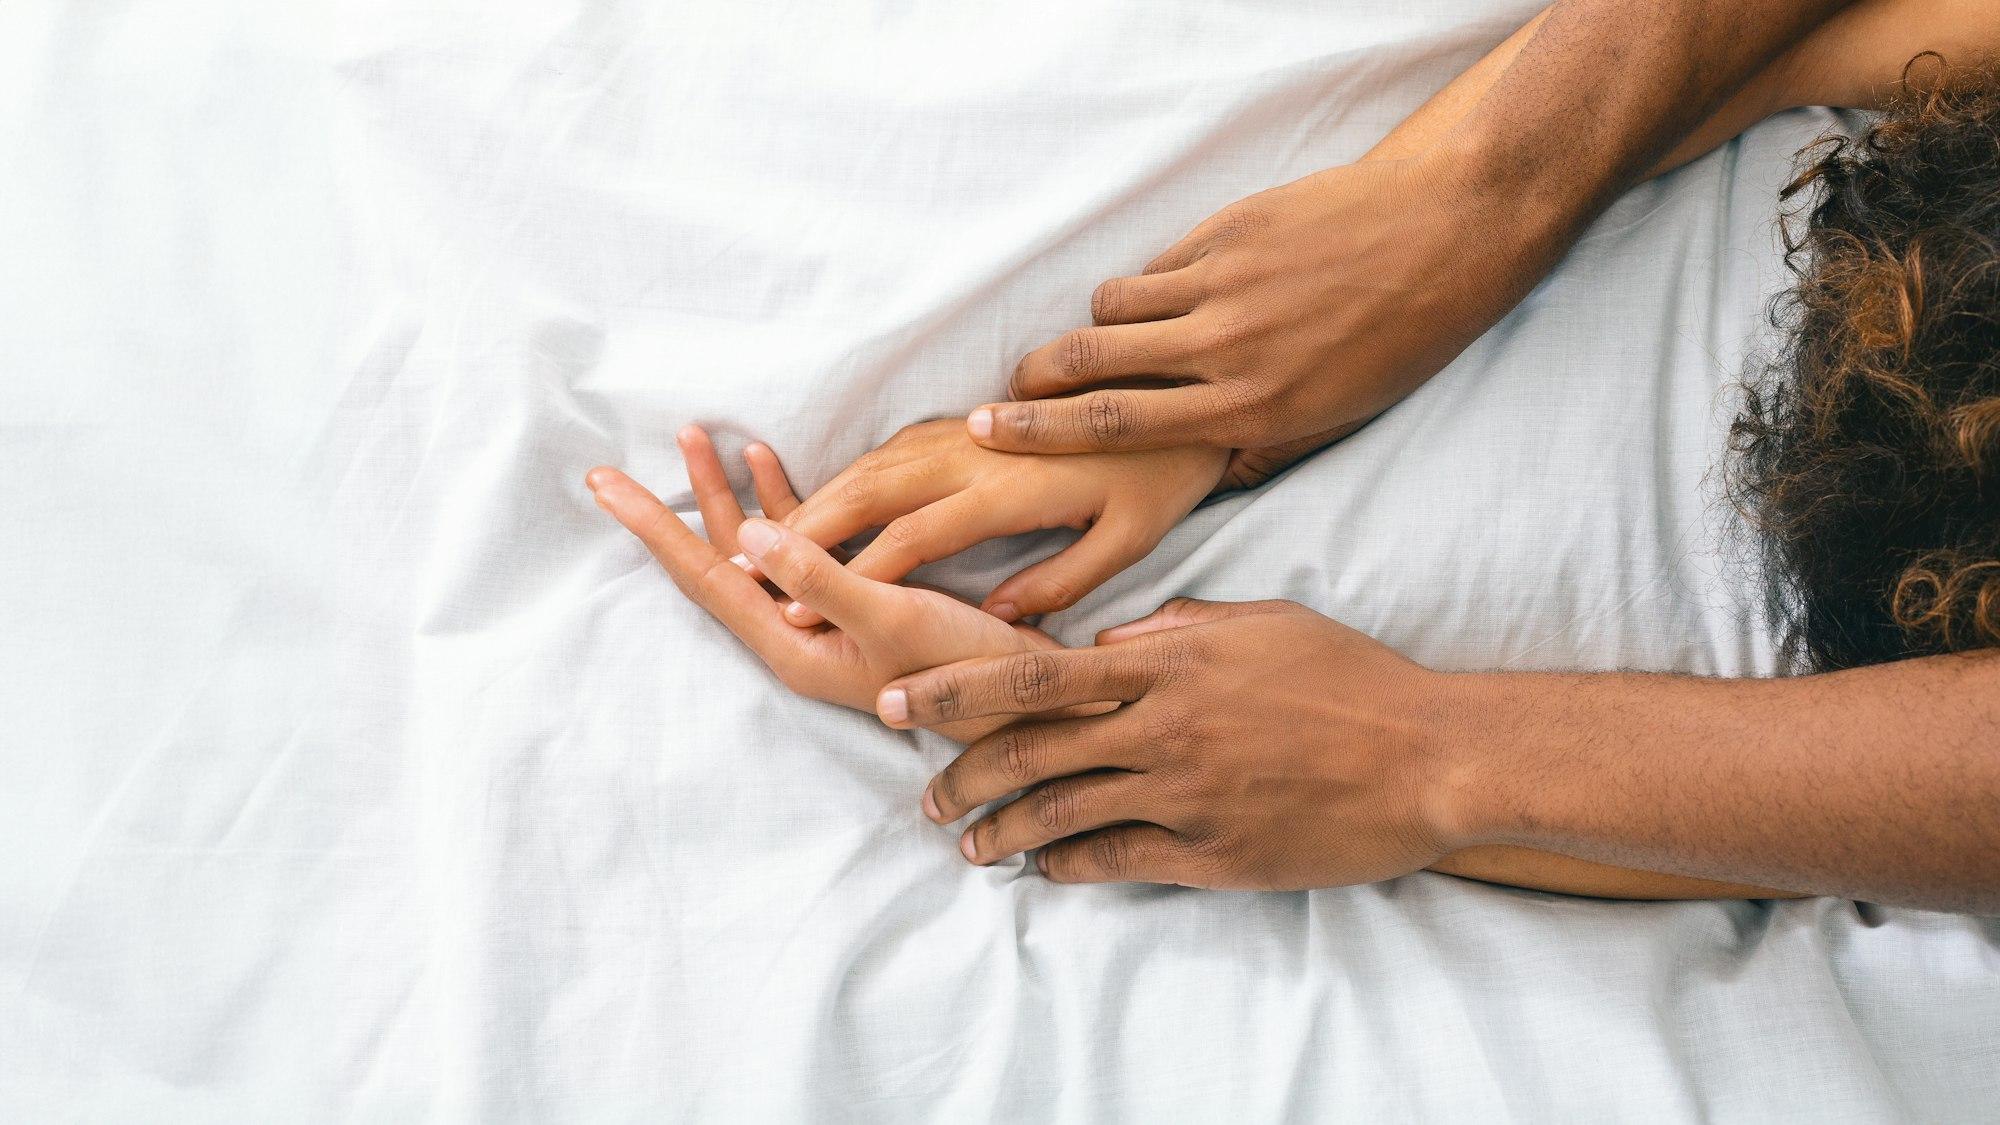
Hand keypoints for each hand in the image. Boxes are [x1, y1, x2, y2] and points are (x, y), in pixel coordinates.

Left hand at [586, 426, 1060, 742]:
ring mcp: (823, 622)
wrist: (1030, 705)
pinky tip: (766, 463)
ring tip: (692, 439)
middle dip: (673, 507)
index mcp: (790, 646)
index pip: (704, 579)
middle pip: (716, 562)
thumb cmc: (966, 671)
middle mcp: (795, 636)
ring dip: (724, 495)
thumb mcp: (891, 618)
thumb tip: (750, 533)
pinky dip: (780, 502)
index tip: (603, 488)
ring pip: (754, 550)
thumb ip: (820, 577)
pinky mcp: (857, 604)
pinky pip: (799, 546)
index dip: (652, 528)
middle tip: (613, 469)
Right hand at [776, 419, 1226, 624]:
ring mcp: (971, 431)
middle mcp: (980, 452)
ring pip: (876, 462)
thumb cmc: (1161, 479)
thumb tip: (998, 620)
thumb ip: (1060, 582)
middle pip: (873, 489)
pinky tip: (820, 498)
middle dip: (806, 529)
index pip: (914, 537)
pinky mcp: (971, 422)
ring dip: (817, 498)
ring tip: (762, 533)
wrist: (1179, 393)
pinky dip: (849, 474)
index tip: (800, 608)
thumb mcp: (1127, 540)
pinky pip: (895, 447)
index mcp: (1013, 489)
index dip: (854, 574)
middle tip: (744, 563)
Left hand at [872, 598, 1464, 887]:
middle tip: (922, 792)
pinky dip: (1069, 867)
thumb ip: (1177, 625)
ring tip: (967, 844)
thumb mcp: (1261, 623)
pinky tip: (1045, 870)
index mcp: (1168, 660)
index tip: (899, 703)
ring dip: (1001, 833)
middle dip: (959, 772)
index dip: (954, 691)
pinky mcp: (1213, 853)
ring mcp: (1186, 794)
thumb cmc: (1351, 679)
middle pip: (1029, 751)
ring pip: (1060, 815)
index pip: (1033, 673)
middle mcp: (1163, 726)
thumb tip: (1110, 635)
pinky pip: (1116, 862)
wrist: (1431, 757)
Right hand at [966, 148, 1560, 487]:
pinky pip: (1162, 262)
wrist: (1450, 233)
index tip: (988, 430)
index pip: (1116, 425)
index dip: (1041, 431)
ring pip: (1117, 304)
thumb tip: (1210, 475)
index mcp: (1251, 407)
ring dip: (1098, 324)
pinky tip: (1174, 291)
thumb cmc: (1402, 338)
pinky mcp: (1232, 229)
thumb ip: (1264, 447)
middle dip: (1033, 378)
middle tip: (1004, 389)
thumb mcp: (1338, 417)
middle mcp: (1228, 348)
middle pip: (1092, 362)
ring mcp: (1226, 283)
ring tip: (1103, 339)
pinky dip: (1153, 282)